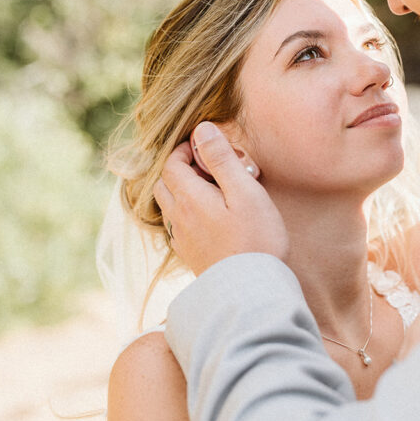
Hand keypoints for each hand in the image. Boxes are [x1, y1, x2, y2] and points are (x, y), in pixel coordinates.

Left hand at [155, 121, 288, 275]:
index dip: (184, 150)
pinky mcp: (191, 256)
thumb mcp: (245, 191)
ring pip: (167, 206)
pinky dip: (185, 212)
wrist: (252, 291)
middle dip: (178, 168)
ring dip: (180, 190)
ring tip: (208, 188)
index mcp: (189, 198)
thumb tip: (202, 129)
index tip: (204, 145)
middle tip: (206, 164)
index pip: (171, 164)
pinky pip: (177, 226)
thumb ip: (221, 159)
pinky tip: (207, 216)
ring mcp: (182, 239)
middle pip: (163, 184)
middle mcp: (178, 218)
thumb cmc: (256, 238)